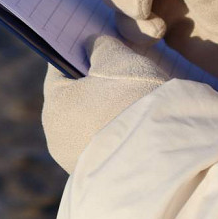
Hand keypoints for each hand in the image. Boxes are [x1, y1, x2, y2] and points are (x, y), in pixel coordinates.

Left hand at [42, 35, 167, 173]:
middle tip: (122, 67)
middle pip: (75, 97)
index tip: (95, 41)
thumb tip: (93, 46)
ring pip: (91, 123)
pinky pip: (107, 145)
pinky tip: (141, 123)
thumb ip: (100, 45)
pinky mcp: (101, 177)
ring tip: (137, 97)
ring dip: (109, 109)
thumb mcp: (117, 58)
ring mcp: (78, 162)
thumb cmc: (134, 100)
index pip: (58, 68)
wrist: (164, 158)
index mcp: (53, 107)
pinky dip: (120, 131)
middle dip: (96, 82)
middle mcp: (58, 138)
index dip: (78, 51)